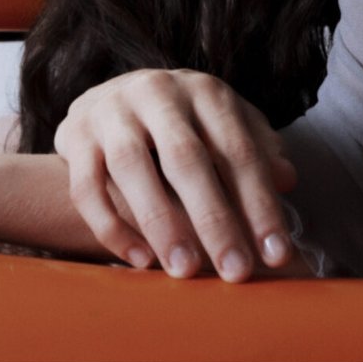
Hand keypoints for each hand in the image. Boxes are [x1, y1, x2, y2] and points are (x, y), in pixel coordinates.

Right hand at [53, 69, 298, 281]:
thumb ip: (258, 149)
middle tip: (235, 271)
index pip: (237, 150)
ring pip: (132, 168)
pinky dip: (112, 226)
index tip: (276, 254)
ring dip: (161, 223)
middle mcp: (157, 92)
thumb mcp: (226, 124)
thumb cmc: (185, 122)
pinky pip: (88, 186)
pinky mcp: (75, 134)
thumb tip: (287, 180)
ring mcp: (111, 111)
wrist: (113, 98)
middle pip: (187, 159)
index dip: (259, 203)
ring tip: (185, 270)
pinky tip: (141, 260)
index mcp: (204, 90)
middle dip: (214, 219)